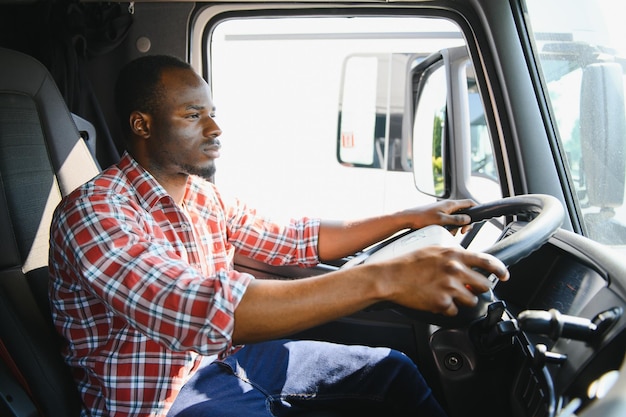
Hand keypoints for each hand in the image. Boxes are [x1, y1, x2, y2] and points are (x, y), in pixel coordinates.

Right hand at [375, 245, 507, 315]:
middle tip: (467, 288)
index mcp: (454, 255)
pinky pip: (454, 310)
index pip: (487, 261)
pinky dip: (447, 308)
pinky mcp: (442, 302)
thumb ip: (452, 257)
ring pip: (471, 300)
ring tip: (447, 294)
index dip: (500, 270)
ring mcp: (450, 287)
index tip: (504, 276)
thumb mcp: (433, 251)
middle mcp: (455, 270)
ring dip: (463, 300)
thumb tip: (466, 266)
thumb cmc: (407, 263)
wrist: (390, 277)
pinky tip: (435, 300)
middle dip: (477, 288)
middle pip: (483, 285)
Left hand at [398, 199, 476, 234]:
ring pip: (456, 220)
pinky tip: (444, 232)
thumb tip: (468, 219)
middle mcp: (447, 206)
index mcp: (450, 204)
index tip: (479, 218)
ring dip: (455, 227)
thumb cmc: (422, 218)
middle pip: (464, 213)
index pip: (469, 203)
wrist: (407, 219)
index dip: (476, 210)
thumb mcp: (442, 220)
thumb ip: (456, 220)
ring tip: (449, 232)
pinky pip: (448, 222)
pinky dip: (448, 228)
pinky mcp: (438, 216)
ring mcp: (442, 211)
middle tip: (462, 231)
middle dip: (465, 223)